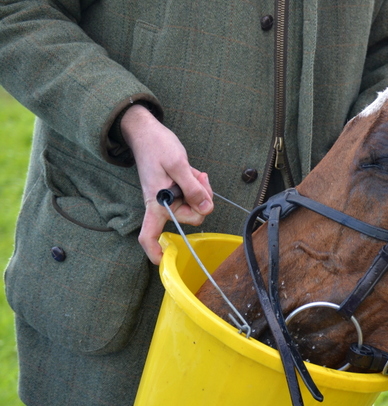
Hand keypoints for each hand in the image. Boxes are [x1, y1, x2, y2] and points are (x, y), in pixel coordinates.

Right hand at [120, 104, 213, 263]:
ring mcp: (171, 198)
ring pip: (197, 206)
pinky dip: (199, 186)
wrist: (148, 131)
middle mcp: (163, 204)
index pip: (148, 234)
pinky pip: (196, 196)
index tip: (163, 260)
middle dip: (202, 200)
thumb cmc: (156, 145)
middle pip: (191, 218)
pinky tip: (194, 174)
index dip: (154, 250)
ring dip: (201, 191)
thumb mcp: (177, 164)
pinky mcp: (178, 191)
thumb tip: (206, 209)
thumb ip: (193, 188)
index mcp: (155, 203)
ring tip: (193, 173)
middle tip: (198, 180)